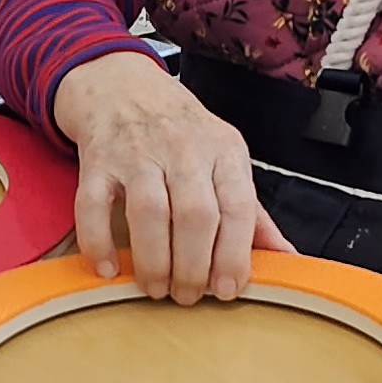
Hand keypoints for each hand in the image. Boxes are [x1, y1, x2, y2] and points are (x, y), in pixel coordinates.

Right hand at [49, 52, 293, 301]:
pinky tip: (109, 269)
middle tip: (188, 296)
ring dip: (154, 261)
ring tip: (156, 289)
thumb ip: (251, 212)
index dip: (234, 254)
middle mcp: (183, 148)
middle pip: (195, 215)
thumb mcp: (225, 159)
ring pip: (150, 212)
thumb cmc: (180, 133)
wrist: (122, 86)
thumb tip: (287, 259)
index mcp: (223, 149)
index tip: (227, 289)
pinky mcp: (97, 160)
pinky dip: (99, 243)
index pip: (237, 206)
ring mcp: (137, 152)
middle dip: (193, 267)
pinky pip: (94, 206)